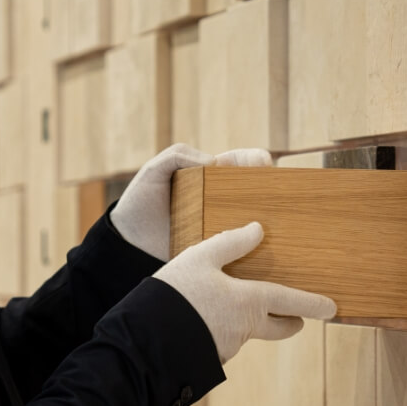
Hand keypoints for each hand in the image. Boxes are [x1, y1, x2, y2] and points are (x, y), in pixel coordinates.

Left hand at [111, 143, 271, 260]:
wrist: (129, 240)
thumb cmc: (142, 198)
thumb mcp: (154, 169)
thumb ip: (177, 155)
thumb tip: (213, 161)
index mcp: (213, 175)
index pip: (244, 162)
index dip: (258, 160)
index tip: (263, 163)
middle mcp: (224, 199)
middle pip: (259, 192)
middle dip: (274, 192)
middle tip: (277, 197)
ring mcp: (223, 224)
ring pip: (255, 221)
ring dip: (269, 223)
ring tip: (276, 226)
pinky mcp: (218, 248)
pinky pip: (241, 247)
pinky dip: (253, 248)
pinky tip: (262, 250)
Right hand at [153, 221, 336, 362]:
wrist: (146, 340)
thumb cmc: (175, 293)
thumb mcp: (200, 257)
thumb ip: (230, 243)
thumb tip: (257, 230)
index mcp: (250, 302)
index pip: (291, 302)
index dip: (313, 305)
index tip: (331, 309)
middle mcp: (245, 328)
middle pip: (280, 329)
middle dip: (291, 322)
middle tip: (295, 317)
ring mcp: (229, 346)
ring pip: (247, 331)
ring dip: (246, 320)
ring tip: (224, 302)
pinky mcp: (210, 357)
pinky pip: (223, 339)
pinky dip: (221, 327)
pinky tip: (202, 316)